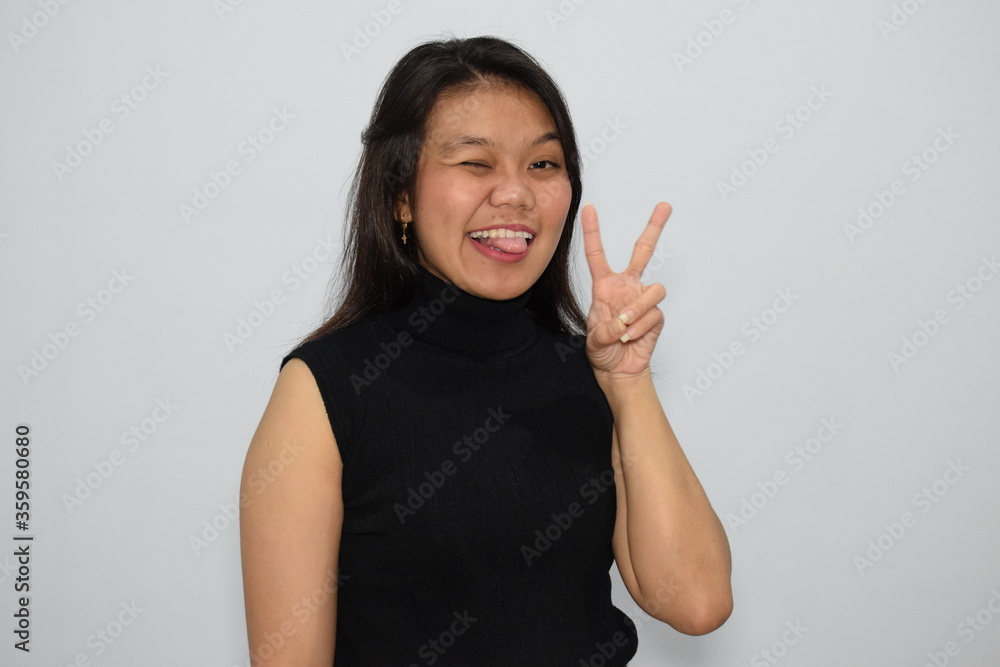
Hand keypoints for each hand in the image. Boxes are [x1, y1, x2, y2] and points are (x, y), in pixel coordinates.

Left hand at [580, 201, 671, 380]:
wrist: (618, 369)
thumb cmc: (602, 350)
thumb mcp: (593, 340)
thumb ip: (603, 331)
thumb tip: (622, 322)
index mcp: (605, 286)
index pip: (598, 254)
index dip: (593, 231)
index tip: (590, 208)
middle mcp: (627, 287)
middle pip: (643, 251)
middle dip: (654, 228)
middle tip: (665, 206)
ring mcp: (643, 299)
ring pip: (654, 289)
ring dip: (638, 310)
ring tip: (624, 327)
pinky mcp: (656, 315)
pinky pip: (654, 314)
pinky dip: (640, 328)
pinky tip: (630, 337)